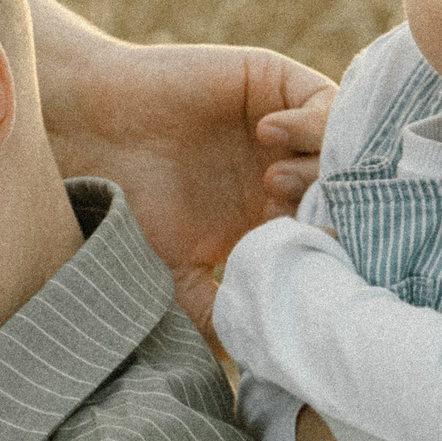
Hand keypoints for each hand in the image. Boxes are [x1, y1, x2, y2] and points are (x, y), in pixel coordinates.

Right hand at [28, 0, 332, 334]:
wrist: (94, 130)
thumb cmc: (129, 200)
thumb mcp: (174, 271)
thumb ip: (214, 311)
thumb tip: (253, 356)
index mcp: (272, 217)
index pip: (332, 231)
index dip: (333, 248)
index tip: (316, 263)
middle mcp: (288, 171)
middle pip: (347, 190)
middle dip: (332, 209)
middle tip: (297, 221)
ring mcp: (286, 129)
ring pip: (344, 147)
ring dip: (321, 166)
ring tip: (273, 180)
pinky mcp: (276, 84)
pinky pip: (325, 98)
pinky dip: (312, 120)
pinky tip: (268, 135)